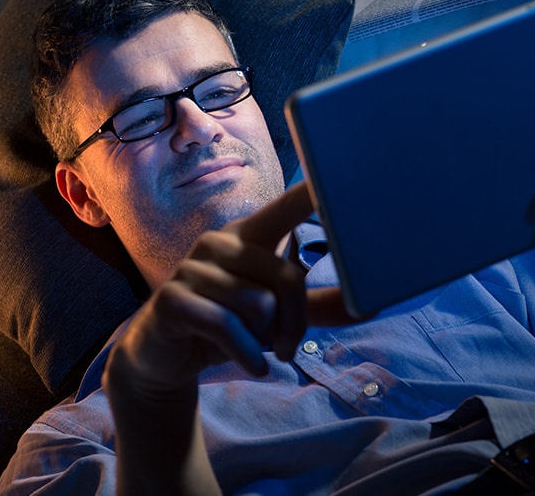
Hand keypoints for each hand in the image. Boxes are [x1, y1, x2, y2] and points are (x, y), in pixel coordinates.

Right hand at [107, 181, 351, 397]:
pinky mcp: (173, 299)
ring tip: (249, 345)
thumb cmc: (227, 326)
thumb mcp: (277, 315)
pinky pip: (229, 328)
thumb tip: (370, 305)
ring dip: (263, 341)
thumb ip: (318, 305)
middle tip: (287, 347)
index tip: (345, 170)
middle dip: (296, 324)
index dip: (315, 190)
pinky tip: (251, 364)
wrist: (164, 357)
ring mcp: (192, 267)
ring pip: (260, 307)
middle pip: (287, 279)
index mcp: (250, 235)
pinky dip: (247, 354)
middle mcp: (221, 241)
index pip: (289, 205)